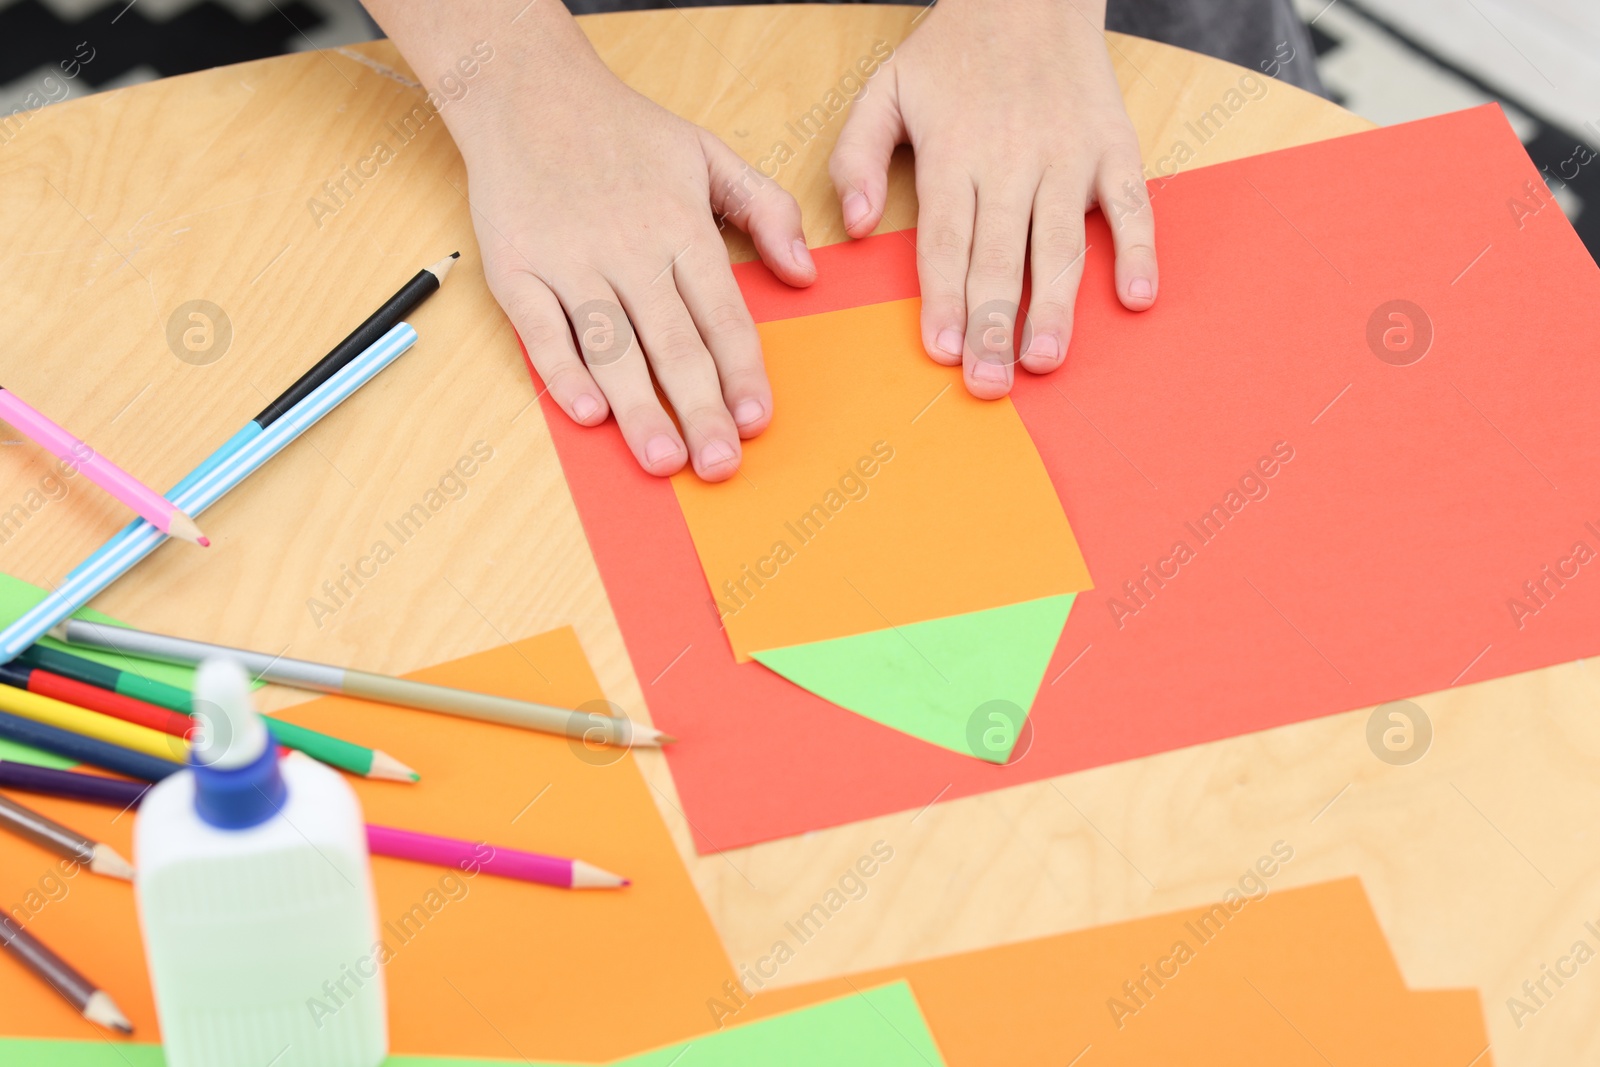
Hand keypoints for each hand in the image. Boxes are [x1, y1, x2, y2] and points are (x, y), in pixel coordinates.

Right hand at [397, 10, 815, 480]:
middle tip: (719, 465)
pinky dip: (561, 370)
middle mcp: (630, 250)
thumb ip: (766, 207)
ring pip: (611, 345)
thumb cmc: (622, 130)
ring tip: (663, 457)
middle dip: (701, 408)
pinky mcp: (517, 268)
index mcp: (681, 227)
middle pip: (673, 342)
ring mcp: (570, 261)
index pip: (722, 314)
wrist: (526, 90)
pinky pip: (540, 328)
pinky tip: (587, 411)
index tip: (758, 419)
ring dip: (638, 405)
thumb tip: (805, 270)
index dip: (742, 371)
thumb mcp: (709, 152)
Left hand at [828, 0, 1156, 397]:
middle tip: (988, 382)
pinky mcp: (1113, 149)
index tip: (941, 349)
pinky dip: (1138, 250)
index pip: (945, 240)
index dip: (943, 298)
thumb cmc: (952, 53)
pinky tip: (1136, 297)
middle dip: (992, 325)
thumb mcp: (884, 90)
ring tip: (1044, 359)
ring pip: (1060, 243)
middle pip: (1000, 256)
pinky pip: (1131, 206)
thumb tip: (851, 226)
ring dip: (1054, 306)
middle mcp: (1012, 160)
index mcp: (954, 153)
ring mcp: (1068, 157)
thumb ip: (856, 157)